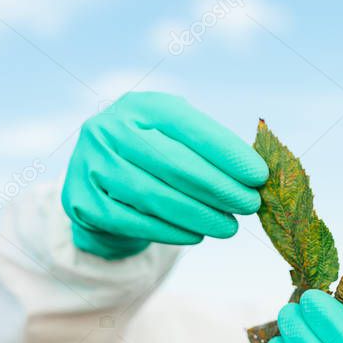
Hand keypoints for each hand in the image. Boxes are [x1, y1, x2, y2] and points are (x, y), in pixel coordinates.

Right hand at [61, 91, 267, 259]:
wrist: (99, 183)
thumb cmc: (155, 158)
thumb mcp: (178, 138)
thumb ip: (211, 149)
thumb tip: (257, 176)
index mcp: (140, 106)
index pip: (189, 127)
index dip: (227, 153)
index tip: (259, 176)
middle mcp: (109, 129)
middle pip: (173, 163)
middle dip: (219, 188)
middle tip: (249, 205)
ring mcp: (91, 165)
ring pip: (153, 195)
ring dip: (199, 214)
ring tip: (229, 227)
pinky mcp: (83, 202)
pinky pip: (134, 221)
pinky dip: (171, 231)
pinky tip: (197, 235)